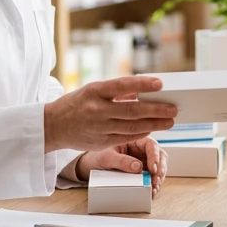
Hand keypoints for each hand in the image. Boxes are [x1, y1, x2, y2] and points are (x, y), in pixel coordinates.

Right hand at [44, 76, 177, 152]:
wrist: (52, 126)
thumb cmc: (76, 104)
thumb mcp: (92, 91)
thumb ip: (116, 92)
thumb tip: (141, 91)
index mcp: (94, 91)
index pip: (122, 85)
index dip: (143, 84)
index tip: (160, 84)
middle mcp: (97, 109)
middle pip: (132, 110)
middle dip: (156, 110)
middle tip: (173, 109)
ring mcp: (99, 127)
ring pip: (132, 127)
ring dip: (154, 124)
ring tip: (169, 121)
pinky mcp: (101, 142)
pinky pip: (126, 138)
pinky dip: (141, 133)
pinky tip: (153, 129)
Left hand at [76, 138, 168, 195]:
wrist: (90, 165)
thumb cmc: (98, 156)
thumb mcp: (107, 157)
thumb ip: (122, 161)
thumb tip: (138, 167)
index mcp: (134, 139)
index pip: (151, 144)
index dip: (155, 156)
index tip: (153, 169)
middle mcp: (141, 148)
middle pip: (159, 155)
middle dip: (160, 169)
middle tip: (156, 181)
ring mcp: (143, 159)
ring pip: (159, 166)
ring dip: (159, 178)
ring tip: (154, 189)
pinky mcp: (142, 170)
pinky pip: (152, 176)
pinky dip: (153, 183)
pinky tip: (152, 191)